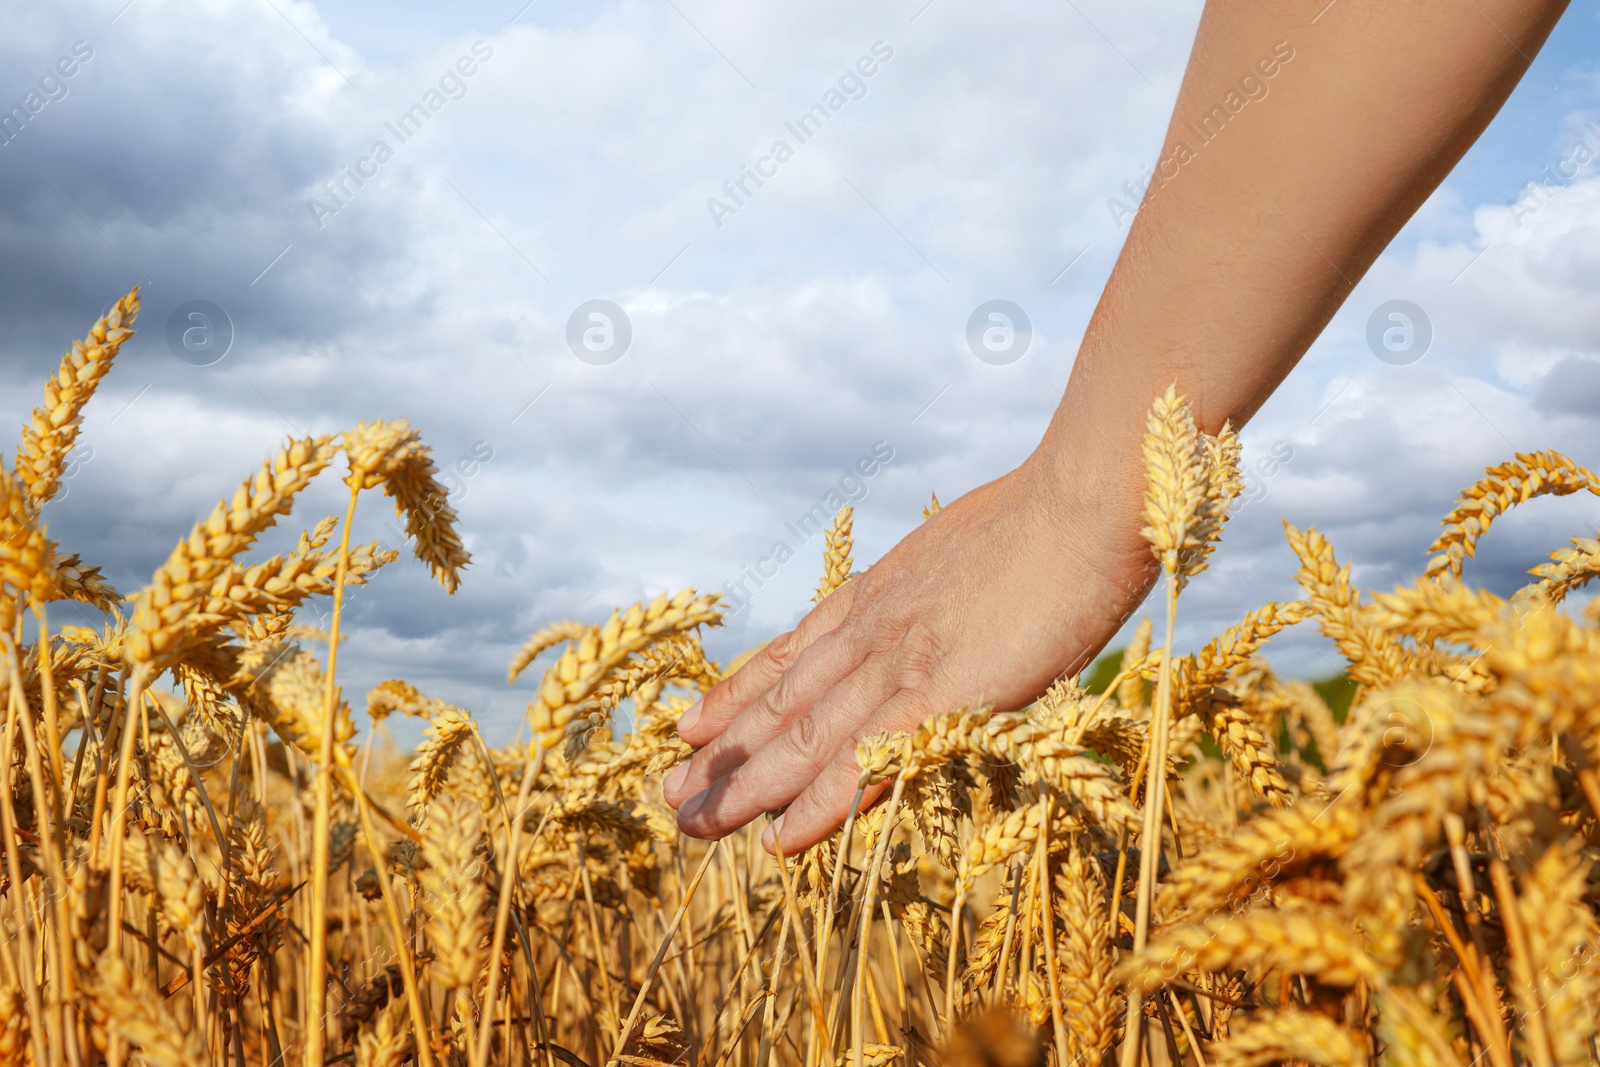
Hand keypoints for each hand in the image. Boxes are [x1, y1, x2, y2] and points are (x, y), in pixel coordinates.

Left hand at [662, 455, 1152, 853]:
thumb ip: (932, 593)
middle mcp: (871, 629)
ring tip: (693, 823)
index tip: (692, 723)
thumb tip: (931, 617)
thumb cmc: (1049, 523)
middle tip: (671, 794)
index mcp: (879, 593)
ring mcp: (899, 662)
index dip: (737, 694)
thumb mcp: (964, 552)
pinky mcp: (939, 696)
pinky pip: (865, 761)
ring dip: (744, 786)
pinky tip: (781, 838)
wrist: (1084, 502)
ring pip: (802, 736)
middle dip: (722, 752)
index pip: (790, 653)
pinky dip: (819, 803)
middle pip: (780, 701)